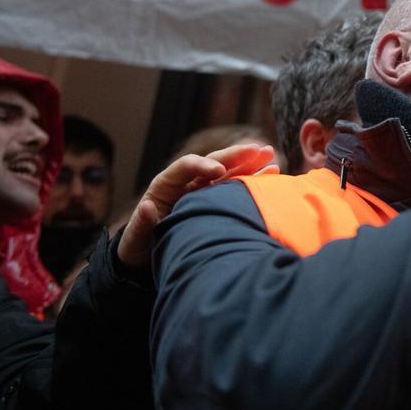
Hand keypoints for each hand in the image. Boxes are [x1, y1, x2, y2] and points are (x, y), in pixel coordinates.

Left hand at [116, 144, 277, 266]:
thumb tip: (148, 207)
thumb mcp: (138, 236)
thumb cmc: (141, 246)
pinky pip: (237, 187)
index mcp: (166, 186)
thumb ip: (143, 223)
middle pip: (213, 162)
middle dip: (235, 156)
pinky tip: (273, 171)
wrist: (148, 259)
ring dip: (249, 162)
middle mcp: (188, 184)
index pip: (186, 166)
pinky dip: (254, 178)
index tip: (219, 171)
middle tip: (256, 149)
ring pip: (229, 171)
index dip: (202, 166)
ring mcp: (204, 192)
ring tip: (269, 153)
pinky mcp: (217, 202)